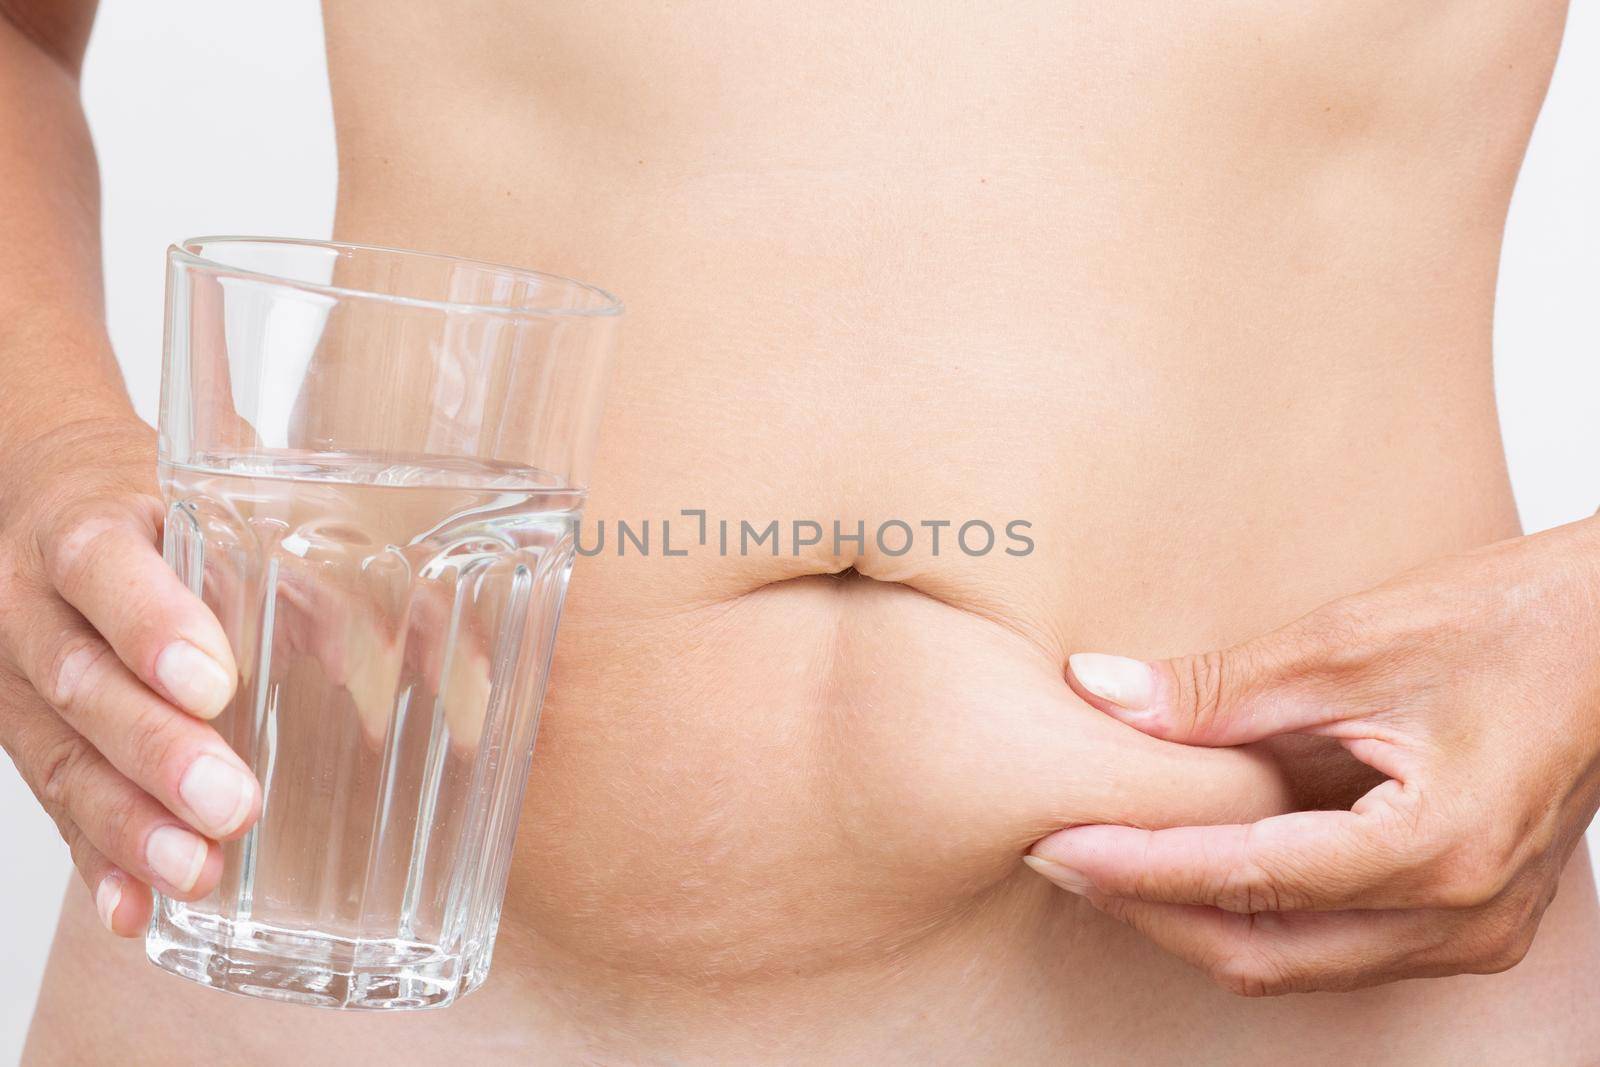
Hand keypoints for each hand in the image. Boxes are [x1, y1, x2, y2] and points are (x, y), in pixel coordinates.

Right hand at [0, 417, 259, 935]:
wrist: (49, 503)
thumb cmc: (164, 506)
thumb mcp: (225, 501)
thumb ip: (309, 558)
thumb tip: (439, 640)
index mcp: (90, 529)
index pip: (104, 569)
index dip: (152, 625)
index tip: (215, 680)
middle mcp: (38, 608)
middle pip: (83, 683)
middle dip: (158, 750)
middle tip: (232, 801)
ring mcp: (22, 683)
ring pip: (63, 759)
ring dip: (132, 826)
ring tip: (196, 871)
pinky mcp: (32, 741)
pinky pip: (55, 809)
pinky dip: (98, 864)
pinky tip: (136, 909)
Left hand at [1024, 518, 1599, 994]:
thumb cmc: (1513, 619)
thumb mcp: (1349, 643)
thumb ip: (1216, 687)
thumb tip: (1098, 693)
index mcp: (1437, 849)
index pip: (1247, 882)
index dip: (1137, 870)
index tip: (1055, 846)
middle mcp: (1461, 916)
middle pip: (1265, 955)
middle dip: (1151, 912)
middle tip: (1061, 859)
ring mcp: (1475, 929)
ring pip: (1300, 961)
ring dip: (1199, 919)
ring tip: (1114, 859)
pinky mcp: (1471, 916)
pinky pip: (1341, 943)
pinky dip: (1259, 912)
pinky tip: (1200, 861)